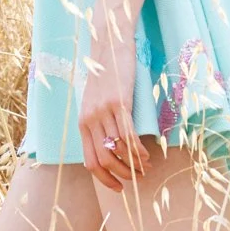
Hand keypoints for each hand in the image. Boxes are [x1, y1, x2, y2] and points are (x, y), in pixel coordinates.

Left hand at [79, 43, 148, 191]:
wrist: (109, 44)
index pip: (90, 161)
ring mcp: (104, 111)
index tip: (118, 186)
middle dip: (122, 175)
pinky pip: (128, 134)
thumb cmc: (106, 72)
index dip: (105, 178)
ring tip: (146, 166)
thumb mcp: (95, 100)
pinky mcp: (119, 102)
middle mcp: (90, 119)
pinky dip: (138, 150)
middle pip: (104, 159)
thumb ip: (98, 121)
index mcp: (83, 122)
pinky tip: (147, 155)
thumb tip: (111, 145)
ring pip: (118, 149)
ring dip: (134, 163)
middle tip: (137, 178)